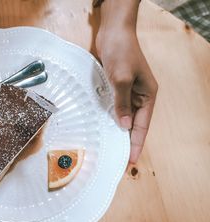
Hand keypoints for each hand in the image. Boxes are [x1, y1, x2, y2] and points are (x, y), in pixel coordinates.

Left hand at [96, 28, 157, 162]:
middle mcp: (140, 96)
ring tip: (109, 149)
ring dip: (116, 131)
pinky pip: (114, 107)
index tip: (129, 161)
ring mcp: (128, 92)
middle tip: (117, 160)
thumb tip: (124, 125)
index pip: (142, 126)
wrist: (113, 32)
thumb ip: (122, 103)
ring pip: (123, 117)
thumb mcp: (121, 79)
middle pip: (134, 124)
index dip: (136, 144)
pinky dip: (109, 118)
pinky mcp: (116, 88)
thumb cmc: (121, 52)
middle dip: (126, 141)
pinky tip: (102, 128)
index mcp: (148, 95)